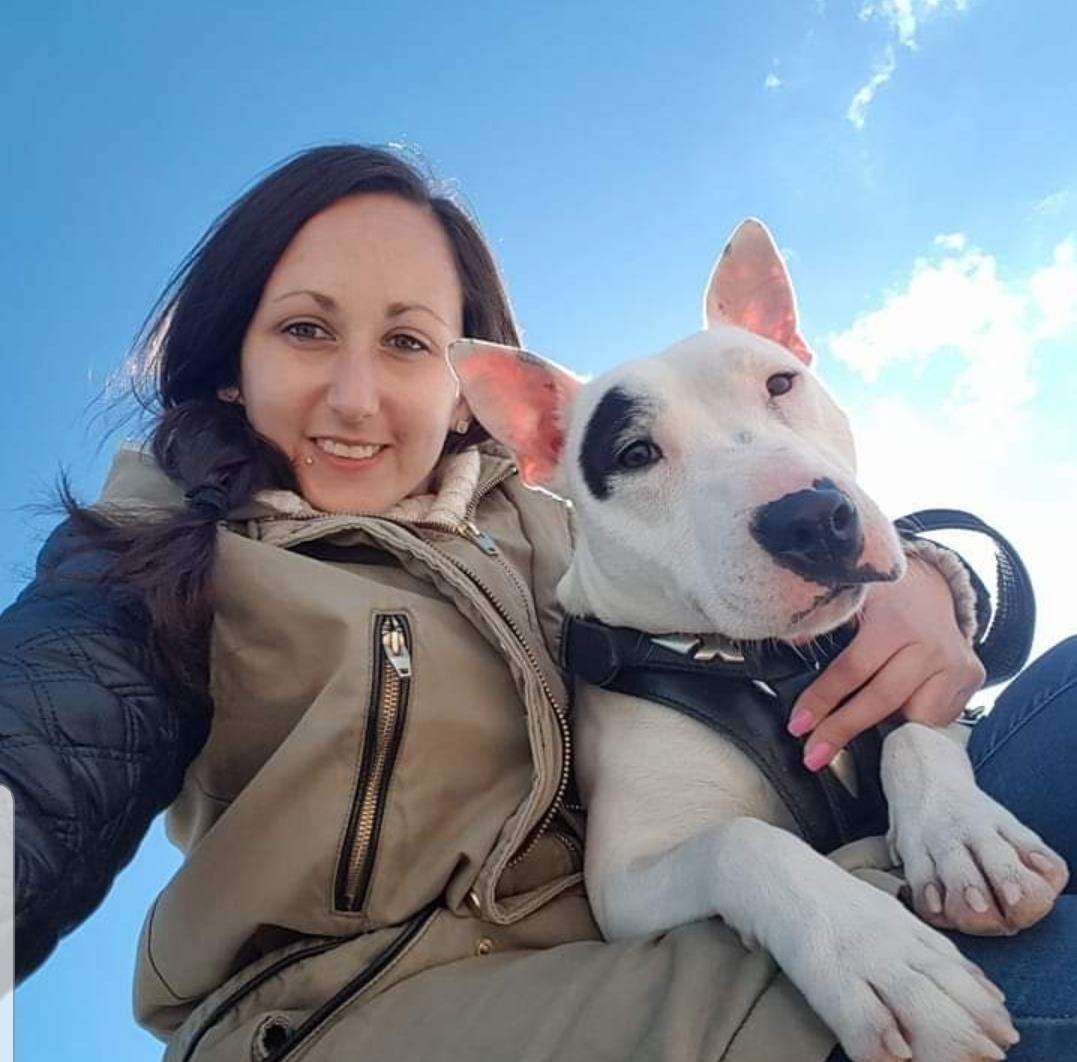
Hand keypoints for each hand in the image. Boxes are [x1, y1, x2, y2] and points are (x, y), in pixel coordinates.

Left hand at [790, 556, 986, 771]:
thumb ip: (824, 621)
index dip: (822, 699)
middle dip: (843, 730)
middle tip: (813, 756)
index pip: (852, 669)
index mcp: (893, 622)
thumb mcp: (850, 598)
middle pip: (881, 699)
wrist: (934, 590)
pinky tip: (893, 719)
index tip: (797, 725)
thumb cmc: (883, 600)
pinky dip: (911, 724)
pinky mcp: (971, 680)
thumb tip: (793, 642)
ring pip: (914, 716)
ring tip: (854, 730)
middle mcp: (929, 645)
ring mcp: (955, 665)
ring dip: (882, 732)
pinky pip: (936, 718)